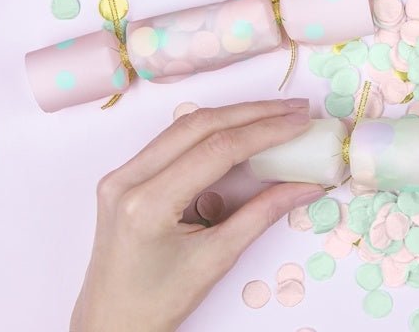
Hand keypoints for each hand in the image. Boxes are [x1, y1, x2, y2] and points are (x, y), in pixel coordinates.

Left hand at [70, 99, 324, 331]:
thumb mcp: (217, 258)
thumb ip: (262, 214)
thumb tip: (306, 186)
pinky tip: (242, 127)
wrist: (112, 321)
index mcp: (148, 203)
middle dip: (254, 113)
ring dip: (234, 116)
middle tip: (296, 109)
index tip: (300, 122)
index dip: (264, 131)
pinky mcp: (127, 175)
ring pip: (186, 126)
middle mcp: (128, 179)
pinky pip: (174, 140)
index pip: (217, 150)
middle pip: (200, 125)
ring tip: (276, 113)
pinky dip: (213, 130)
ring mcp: (123, 174)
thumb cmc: (159, 301)